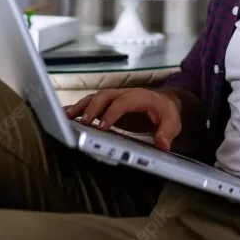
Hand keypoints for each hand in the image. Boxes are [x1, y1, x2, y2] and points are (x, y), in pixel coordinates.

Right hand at [64, 88, 182, 151]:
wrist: (164, 104)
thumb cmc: (166, 112)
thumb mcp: (173, 123)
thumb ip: (167, 133)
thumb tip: (163, 145)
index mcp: (141, 97)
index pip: (124, 102)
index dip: (112, 113)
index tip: (102, 127)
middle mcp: (125, 94)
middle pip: (105, 96)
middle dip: (92, 108)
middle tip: (82, 123)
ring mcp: (115, 98)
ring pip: (95, 98)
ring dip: (81, 106)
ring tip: (67, 117)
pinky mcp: (107, 105)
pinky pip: (91, 103)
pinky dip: (78, 108)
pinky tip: (66, 114)